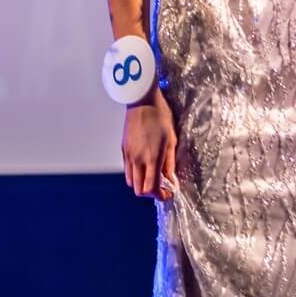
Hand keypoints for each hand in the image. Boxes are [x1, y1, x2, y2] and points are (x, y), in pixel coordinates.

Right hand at [122, 86, 178, 200]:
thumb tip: (172, 180)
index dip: (160, 196)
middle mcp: (137, 160)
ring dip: (141, 184)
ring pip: (131, 181)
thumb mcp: (172, 140)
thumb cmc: (160, 116)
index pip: (151, 189)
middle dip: (150, 193)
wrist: (142, 100)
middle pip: (138, 190)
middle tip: (161, 186)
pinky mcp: (123, 149)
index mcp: (151, 158)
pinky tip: (145, 165)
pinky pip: (127, 169)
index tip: (168, 193)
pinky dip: (135, 174)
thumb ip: (170, 163)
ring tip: (153, 175)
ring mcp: (128, 155)